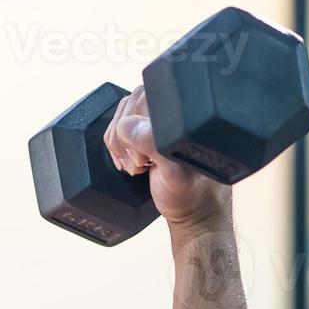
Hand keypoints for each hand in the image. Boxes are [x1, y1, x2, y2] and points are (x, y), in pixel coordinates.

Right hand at [103, 85, 230, 228]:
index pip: (147, 97)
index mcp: (187, 114)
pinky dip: (117, 145)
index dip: (137, 124)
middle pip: (130, 104)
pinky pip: (119, 125)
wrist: (189, 211)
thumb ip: (154, 146)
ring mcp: (159, 118)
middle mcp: (175, 111)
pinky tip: (133, 160)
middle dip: (126, 138)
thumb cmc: (191, 193)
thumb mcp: (174, 173)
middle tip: (142, 163)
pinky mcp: (147, 129)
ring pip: (121, 114)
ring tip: (139, 165)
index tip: (144, 155)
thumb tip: (127, 126)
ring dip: (120, 144)